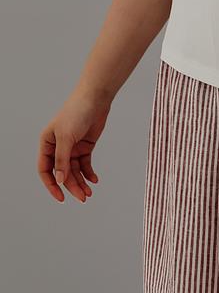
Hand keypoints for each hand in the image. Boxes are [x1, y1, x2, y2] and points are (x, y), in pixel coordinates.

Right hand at [38, 87, 111, 203]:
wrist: (95, 98)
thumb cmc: (76, 112)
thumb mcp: (66, 137)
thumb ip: (62, 159)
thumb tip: (60, 180)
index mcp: (47, 144)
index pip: (46, 170)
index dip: (52, 185)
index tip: (61, 197)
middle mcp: (58, 147)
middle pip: (63, 173)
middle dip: (72, 186)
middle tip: (82, 197)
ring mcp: (72, 147)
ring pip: (74, 171)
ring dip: (81, 182)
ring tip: (89, 193)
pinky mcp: (85, 146)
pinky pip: (85, 164)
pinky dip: (89, 173)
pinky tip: (94, 180)